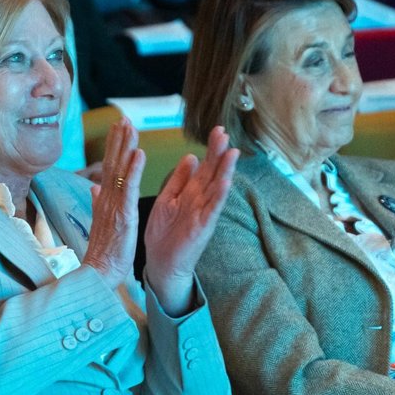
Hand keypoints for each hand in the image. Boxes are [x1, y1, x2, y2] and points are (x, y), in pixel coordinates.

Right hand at [83, 118, 143, 288]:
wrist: (98, 272)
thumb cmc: (103, 252)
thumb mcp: (101, 223)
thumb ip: (98, 202)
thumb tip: (94, 186)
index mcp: (104, 200)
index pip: (109, 168)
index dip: (113, 146)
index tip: (118, 127)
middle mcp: (107, 198)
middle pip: (112, 163)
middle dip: (118, 139)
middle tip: (123, 117)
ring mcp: (114, 205)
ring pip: (120, 170)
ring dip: (124, 147)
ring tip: (129, 125)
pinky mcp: (124, 214)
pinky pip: (129, 188)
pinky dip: (134, 170)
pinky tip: (139, 153)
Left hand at [143, 126, 238, 314]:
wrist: (161, 264)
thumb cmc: (164, 235)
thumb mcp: (168, 200)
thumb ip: (178, 180)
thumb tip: (191, 156)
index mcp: (189, 193)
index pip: (204, 167)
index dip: (210, 150)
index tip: (217, 130)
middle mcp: (199, 201)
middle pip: (212, 173)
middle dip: (219, 153)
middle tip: (225, 132)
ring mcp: (203, 214)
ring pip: (216, 188)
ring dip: (225, 171)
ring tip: (232, 153)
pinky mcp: (202, 228)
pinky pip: (212, 210)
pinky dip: (218, 196)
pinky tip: (225, 182)